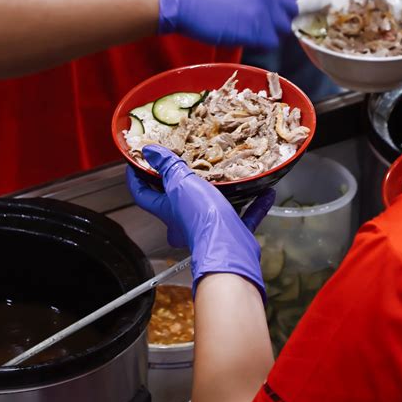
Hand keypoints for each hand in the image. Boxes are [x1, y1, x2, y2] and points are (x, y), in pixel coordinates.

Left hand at [126, 145, 275, 297]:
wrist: (229, 248)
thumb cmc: (201, 218)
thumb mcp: (180, 183)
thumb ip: (167, 166)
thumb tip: (150, 152)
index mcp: (167, 210)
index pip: (142, 194)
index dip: (136, 178)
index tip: (136, 163)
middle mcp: (184, 222)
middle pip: (177, 201)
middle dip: (182, 184)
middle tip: (190, 163)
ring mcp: (209, 229)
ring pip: (213, 208)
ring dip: (222, 192)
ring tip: (230, 172)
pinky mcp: (233, 233)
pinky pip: (245, 215)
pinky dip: (254, 204)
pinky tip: (265, 192)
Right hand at [157, 0, 297, 48]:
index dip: (272, 5)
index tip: (259, 11)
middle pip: (287, 11)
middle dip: (274, 19)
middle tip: (255, 25)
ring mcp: (266, 8)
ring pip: (282, 28)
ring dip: (267, 33)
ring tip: (245, 32)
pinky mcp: (259, 30)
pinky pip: (271, 42)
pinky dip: (259, 44)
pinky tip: (242, 38)